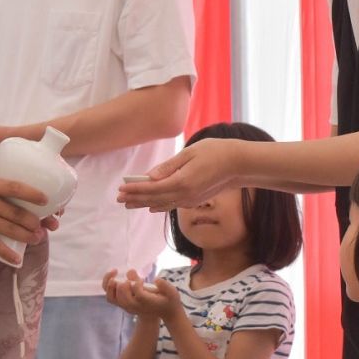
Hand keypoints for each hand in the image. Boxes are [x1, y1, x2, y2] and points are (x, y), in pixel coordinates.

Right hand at [0, 175, 52, 264]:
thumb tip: (13, 194)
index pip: (14, 187)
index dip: (32, 194)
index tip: (45, 200)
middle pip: (16, 212)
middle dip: (35, 221)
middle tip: (46, 226)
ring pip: (9, 229)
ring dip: (26, 235)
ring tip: (37, 238)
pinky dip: (7, 253)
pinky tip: (17, 259)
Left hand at [102, 269, 182, 321]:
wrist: (165, 312)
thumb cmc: (169, 300)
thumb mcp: (172, 292)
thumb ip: (164, 285)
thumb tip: (155, 279)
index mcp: (146, 303)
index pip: (137, 294)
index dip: (138, 285)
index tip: (143, 280)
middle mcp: (135, 306)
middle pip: (122, 296)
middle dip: (123, 285)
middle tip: (129, 280)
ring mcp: (127, 306)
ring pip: (112, 298)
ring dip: (111, 284)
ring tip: (115, 272)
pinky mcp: (124, 304)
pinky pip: (111, 297)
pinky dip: (108, 287)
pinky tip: (114, 275)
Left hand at [118, 138, 242, 211]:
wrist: (239, 164)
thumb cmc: (215, 152)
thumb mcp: (190, 152)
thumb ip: (169, 166)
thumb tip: (150, 176)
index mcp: (182, 182)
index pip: (152, 188)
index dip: (135, 189)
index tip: (121, 189)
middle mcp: (185, 195)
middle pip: (154, 199)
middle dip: (135, 198)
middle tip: (119, 198)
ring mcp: (191, 200)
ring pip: (162, 204)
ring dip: (144, 204)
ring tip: (129, 204)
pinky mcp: (195, 200)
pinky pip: (172, 204)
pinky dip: (159, 205)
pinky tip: (151, 206)